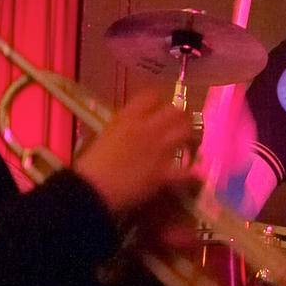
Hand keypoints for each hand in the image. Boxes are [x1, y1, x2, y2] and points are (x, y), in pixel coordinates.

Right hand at [74, 89, 194, 218]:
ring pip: (186, 132)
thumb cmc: (90, 165)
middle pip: (175, 111)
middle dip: (180, 118)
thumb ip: (122, 129)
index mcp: (127, 117)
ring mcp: (158, 149)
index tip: (160, 109)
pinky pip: (186, 171)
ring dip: (190, 138)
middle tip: (180, 127)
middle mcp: (147, 127)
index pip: (151, 96)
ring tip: (189, 145)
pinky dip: (192, 174)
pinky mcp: (164, 172)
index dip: (159, 102)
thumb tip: (131, 131)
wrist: (91, 189)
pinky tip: (195, 175)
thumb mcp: (105, 137)